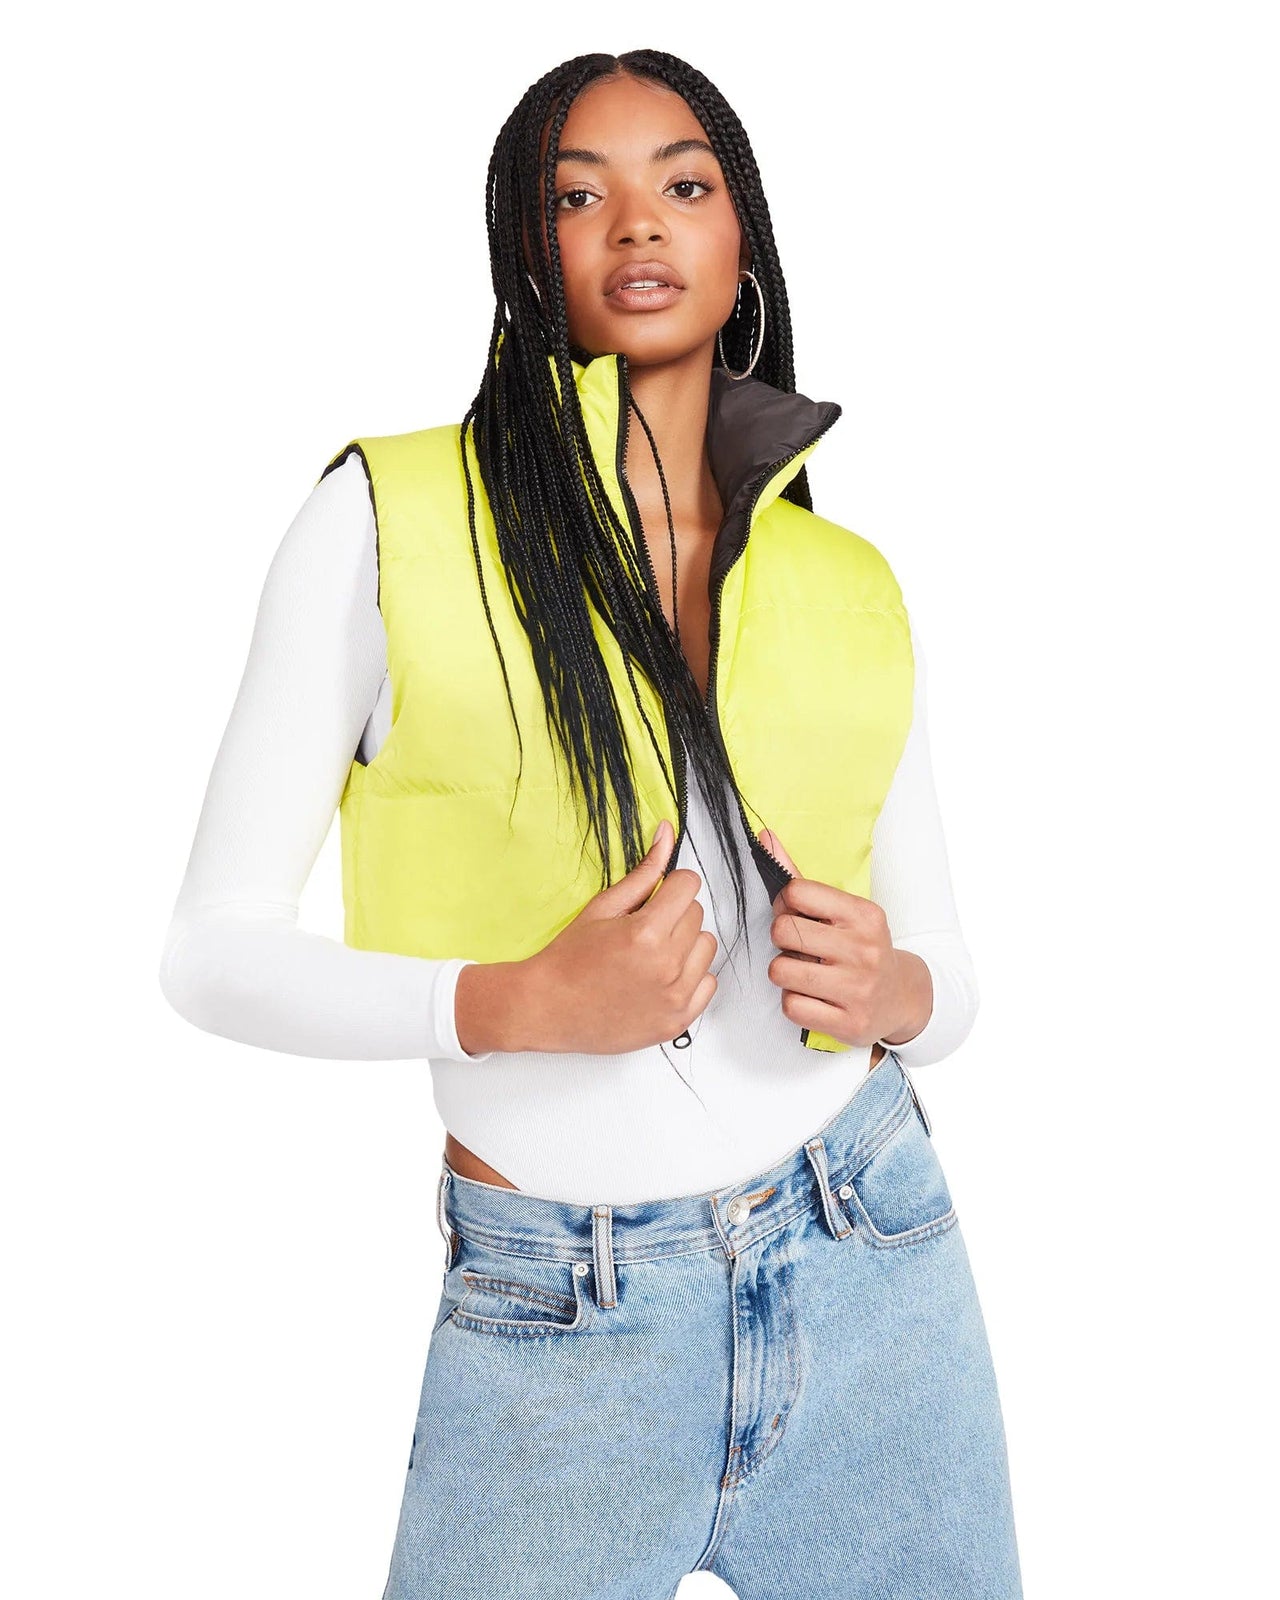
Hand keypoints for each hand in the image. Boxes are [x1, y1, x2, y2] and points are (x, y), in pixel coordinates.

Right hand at [513, 819, 718, 1053]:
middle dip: (674, 914)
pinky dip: (691, 977)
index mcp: (646, 933)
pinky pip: (709, 983)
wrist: (548, 1009)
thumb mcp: (603, 907)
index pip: (690, 885)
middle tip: (644, 929)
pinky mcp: (678, 1021)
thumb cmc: (570, 957)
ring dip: (686, 944)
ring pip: (707, 946)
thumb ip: (643, 872)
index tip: (655, 898)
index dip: (671, 886)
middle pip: (698, 914)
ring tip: (653, 954)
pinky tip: (661, 978)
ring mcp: (675, 997)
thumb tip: (668, 831)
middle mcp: (667, 966)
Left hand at [760, 826, 930, 1047]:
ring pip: (780, 971)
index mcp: (864, 915)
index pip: (797, 892)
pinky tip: (814, 997)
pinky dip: (794, 1002)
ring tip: (806, 973)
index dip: (786, 904)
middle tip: (800, 947)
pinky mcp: (849, 1023)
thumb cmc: (861, 947)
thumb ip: (800, 877)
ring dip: (784, 973)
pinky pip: (791, 1006)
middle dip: (782, 940)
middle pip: (783, 931)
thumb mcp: (841, 910)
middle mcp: (865, 950)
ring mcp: (858, 989)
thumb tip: (765, 838)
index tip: (799, 916)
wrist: (902, 997)